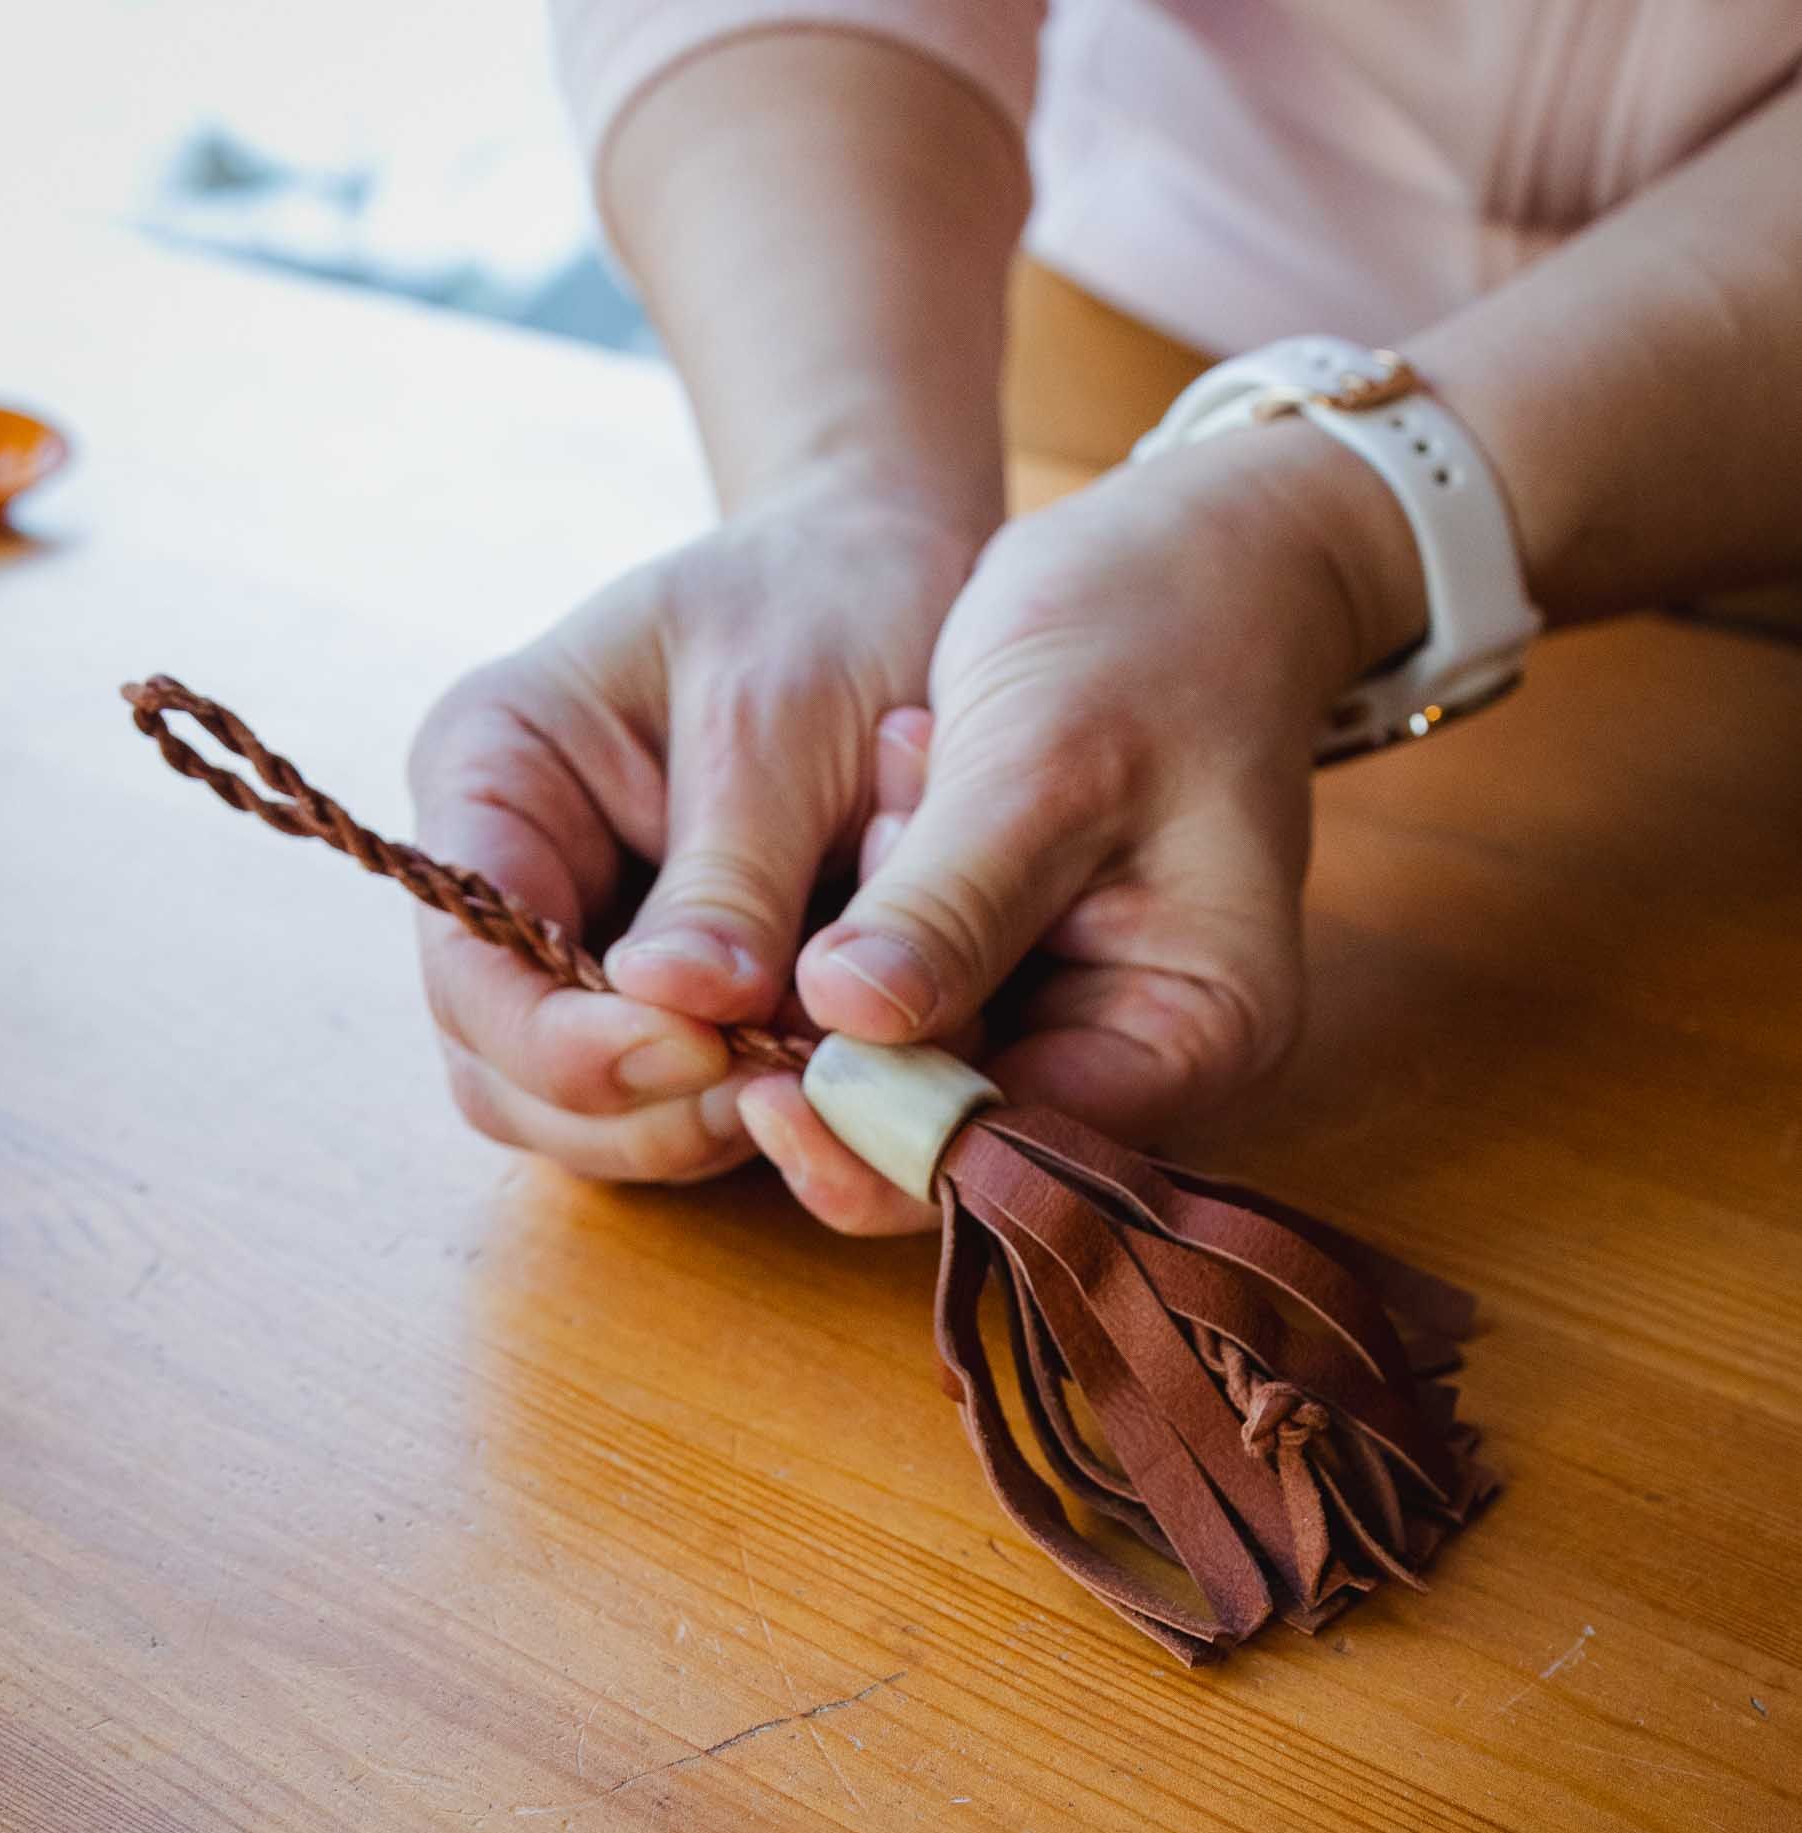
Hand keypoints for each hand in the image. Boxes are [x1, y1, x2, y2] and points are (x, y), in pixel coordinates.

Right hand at [407, 475, 985, 1182]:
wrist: (899, 578)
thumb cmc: (828, 608)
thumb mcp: (781, 716)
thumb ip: (732, 874)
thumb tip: (685, 1015)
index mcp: (493, 775)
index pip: (469, 964)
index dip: (563, 1043)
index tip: (695, 1051)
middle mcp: (517, 878)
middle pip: (506, 1073)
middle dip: (634, 1108)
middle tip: (772, 1095)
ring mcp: (589, 948)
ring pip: (587, 1115)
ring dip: (696, 1126)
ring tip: (816, 1085)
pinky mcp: (672, 998)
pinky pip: (675, 1103)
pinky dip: (745, 1111)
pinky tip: (830, 1079)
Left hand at [735, 426, 1424, 1232]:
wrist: (1188, 558)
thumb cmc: (1151, 640)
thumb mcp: (1048, 761)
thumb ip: (952, 904)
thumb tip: (847, 1025)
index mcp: (1194, 1033)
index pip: (1019, 1153)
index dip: (881, 1143)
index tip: (758, 1084)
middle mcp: (1135, 1056)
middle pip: (953, 1133)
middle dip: (864, 1023)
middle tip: (864, 840)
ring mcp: (1067, 1015)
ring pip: (908, 1061)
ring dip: (864, 945)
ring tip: (917, 769)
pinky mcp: (1006, 969)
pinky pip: (899, 992)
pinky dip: (871, 909)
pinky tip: (908, 777)